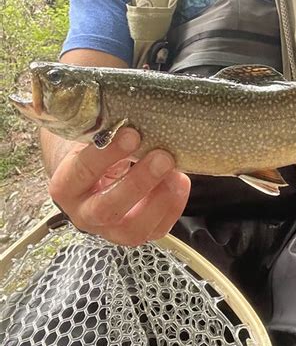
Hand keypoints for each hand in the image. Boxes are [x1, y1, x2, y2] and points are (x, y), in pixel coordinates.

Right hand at [49, 127, 190, 244]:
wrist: (90, 172)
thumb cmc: (93, 147)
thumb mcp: (91, 135)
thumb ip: (105, 129)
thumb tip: (134, 111)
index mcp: (66, 186)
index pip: (81, 173)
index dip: (107, 155)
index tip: (132, 134)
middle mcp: (84, 214)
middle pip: (107, 209)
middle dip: (138, 183)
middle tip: (162, 157)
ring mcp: (109, 230)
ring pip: (132, 229)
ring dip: (159, 200)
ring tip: (176, 172)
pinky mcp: (135, 234)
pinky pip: (156, 230)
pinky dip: (172, 207)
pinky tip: (180, 182)